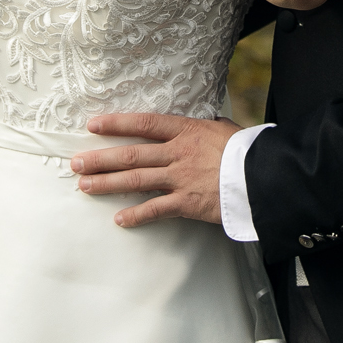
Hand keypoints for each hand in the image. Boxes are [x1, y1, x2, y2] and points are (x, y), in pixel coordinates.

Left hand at [70, 113, 240, 227]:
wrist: (266, 176)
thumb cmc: (247, 150)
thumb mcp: (223, 128)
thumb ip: (204, 127)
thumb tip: (200, 123)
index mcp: (186, 131)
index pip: (143, 124)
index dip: (116, 124)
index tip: (93, 125)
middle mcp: (178, 153)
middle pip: (131, 155)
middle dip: (100, 159)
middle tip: (76, 163)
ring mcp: (181, 178)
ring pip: (136, 180)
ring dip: (107, 184)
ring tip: (85, 186)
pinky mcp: (188, 203)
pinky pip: (156, 210)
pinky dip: (136, 215)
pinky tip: (119, 219)